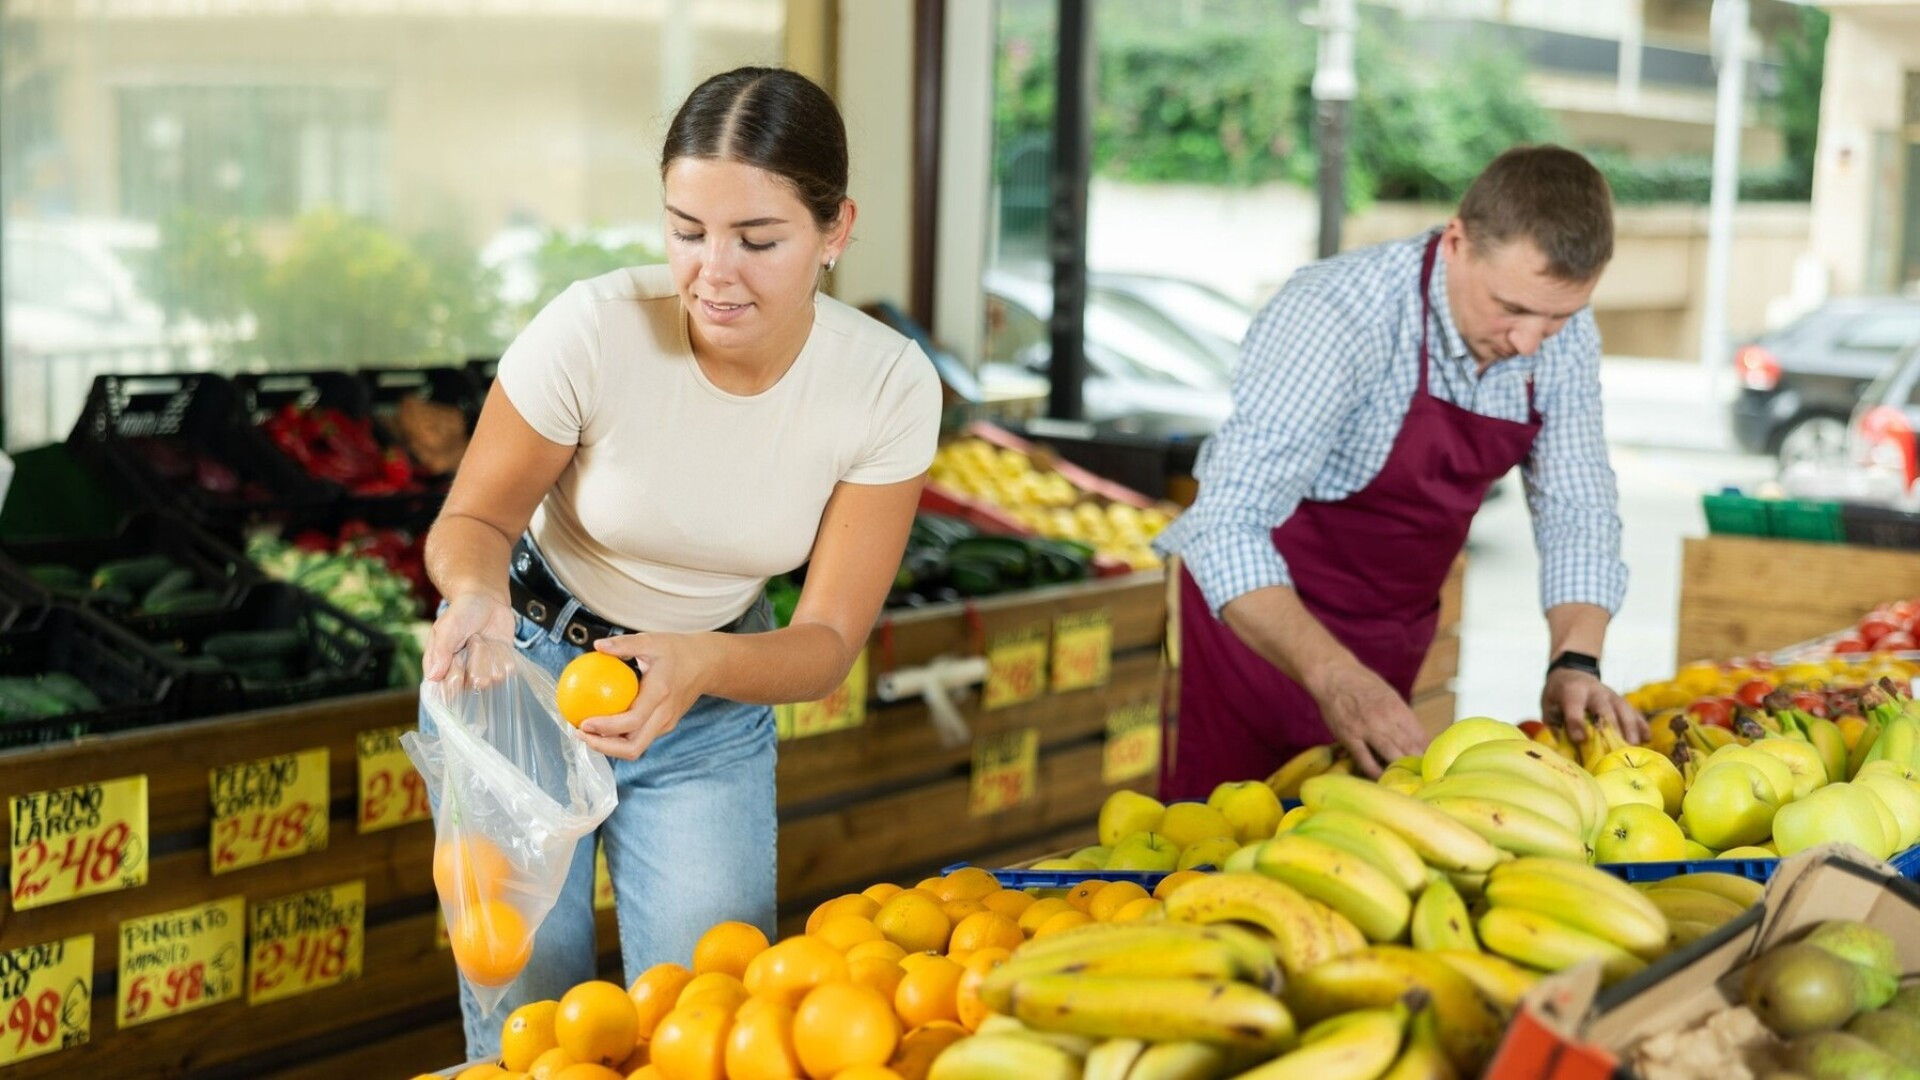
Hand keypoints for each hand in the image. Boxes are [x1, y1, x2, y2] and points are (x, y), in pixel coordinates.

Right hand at [423, 593, 516, 683]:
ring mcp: (483, 674)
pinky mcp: (501, 668)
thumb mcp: (446, 627)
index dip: (455, 676)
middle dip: (475, 659)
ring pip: (493, 678)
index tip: (456, 658)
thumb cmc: (461, 613)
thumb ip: (440, 650)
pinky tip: (496, 644)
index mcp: (441, 670)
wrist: (487, 600)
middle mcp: (462, 677)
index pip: (448, 692)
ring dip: (489, 654)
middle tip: (470, 641)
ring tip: (482, 639)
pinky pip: (508, 670)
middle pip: (474, 685)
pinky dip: (503, 654)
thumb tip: (433, 677)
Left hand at [573, 632, 721, 759]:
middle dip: (603, 747)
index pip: (632, 721)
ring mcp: (666, 723)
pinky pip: (639, 738)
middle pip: (634, 747)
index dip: (606, 728)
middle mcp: (664, 715)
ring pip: (636, 747)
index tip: (583, 723)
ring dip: (609, 746)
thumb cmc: (677, 650)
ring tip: (586, 733)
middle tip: (580, 734)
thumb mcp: (651, 641)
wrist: (707, 664)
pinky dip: (619, 738)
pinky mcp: (664, 725)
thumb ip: (624, 644)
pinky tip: (602, 725)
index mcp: (660, 694)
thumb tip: (597, 647)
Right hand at [1310, 662, 1428, 777]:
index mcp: (1398, 708)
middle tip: (1426, 777)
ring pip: (1391, 755)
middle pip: (1409, 748)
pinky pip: (1365, 760)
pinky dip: (1375, 772)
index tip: (1434, 764)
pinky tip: (1382, 779)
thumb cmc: (1363, 683)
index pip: (1420, 736)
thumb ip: (1401, 716)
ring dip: (1401, 769)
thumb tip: (1417, 737)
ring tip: (1409, 781)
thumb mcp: (1389, 695)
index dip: (1429, 752)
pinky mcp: (1349, 738)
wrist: (1333, 675)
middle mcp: (1385, 720)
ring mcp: (1366, 730)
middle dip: (1419, 764)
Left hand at [1542, 669, 1647, 745]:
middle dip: (1610, 728)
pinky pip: (1634, 712)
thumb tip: (1565, 750)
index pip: (1574, 705)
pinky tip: (1647, 739)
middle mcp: (1594, 691)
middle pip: (1604, 709)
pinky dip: (1641, 725)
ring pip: (1623, 710)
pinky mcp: (1621, 700)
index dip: (1576, 722)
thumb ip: (1556, 724)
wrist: (1573, 672)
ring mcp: (1611, 695)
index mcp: (1572, 690)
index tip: (1580, 739)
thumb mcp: (1548, 705)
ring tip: (1634, 747)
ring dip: (1630, 728)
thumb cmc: (1558, 695)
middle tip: (1615, 749)